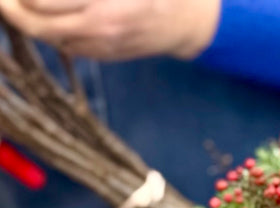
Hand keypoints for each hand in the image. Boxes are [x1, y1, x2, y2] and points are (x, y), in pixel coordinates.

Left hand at [0, 0, 220, 60]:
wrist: (187, 22)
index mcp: (103, 3)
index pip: (38, 0)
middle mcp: (99, 26)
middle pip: (33, 23)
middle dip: (11, 7)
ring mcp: (101, 45)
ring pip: (47, 36)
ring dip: (28, 19)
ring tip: (20, 4)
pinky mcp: (104, 56)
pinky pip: (66, 45)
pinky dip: (51, 29)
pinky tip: (49, 15)